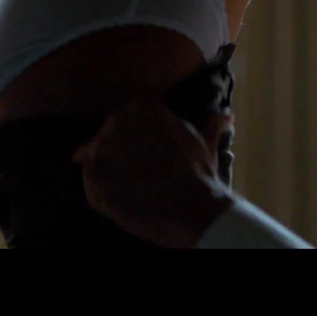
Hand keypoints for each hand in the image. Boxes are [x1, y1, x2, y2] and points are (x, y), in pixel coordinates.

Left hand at [72, 96, 234, 247]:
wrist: (192, 208)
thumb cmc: (200, 174)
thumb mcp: (205, 143)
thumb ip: (210, 124)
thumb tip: (226, 115)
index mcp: (142, 107)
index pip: (128, 117)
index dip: (135, 137)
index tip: (145, 152)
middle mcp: (116, 122)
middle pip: (108, 135)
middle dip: (118, 151)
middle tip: (138, 171)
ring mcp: (101, 151)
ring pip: (95, 158)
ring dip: (108, 171)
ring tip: (129, 187)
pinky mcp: (93, 180)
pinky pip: (90, 184)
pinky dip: (102, 193)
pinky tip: (122, 200)